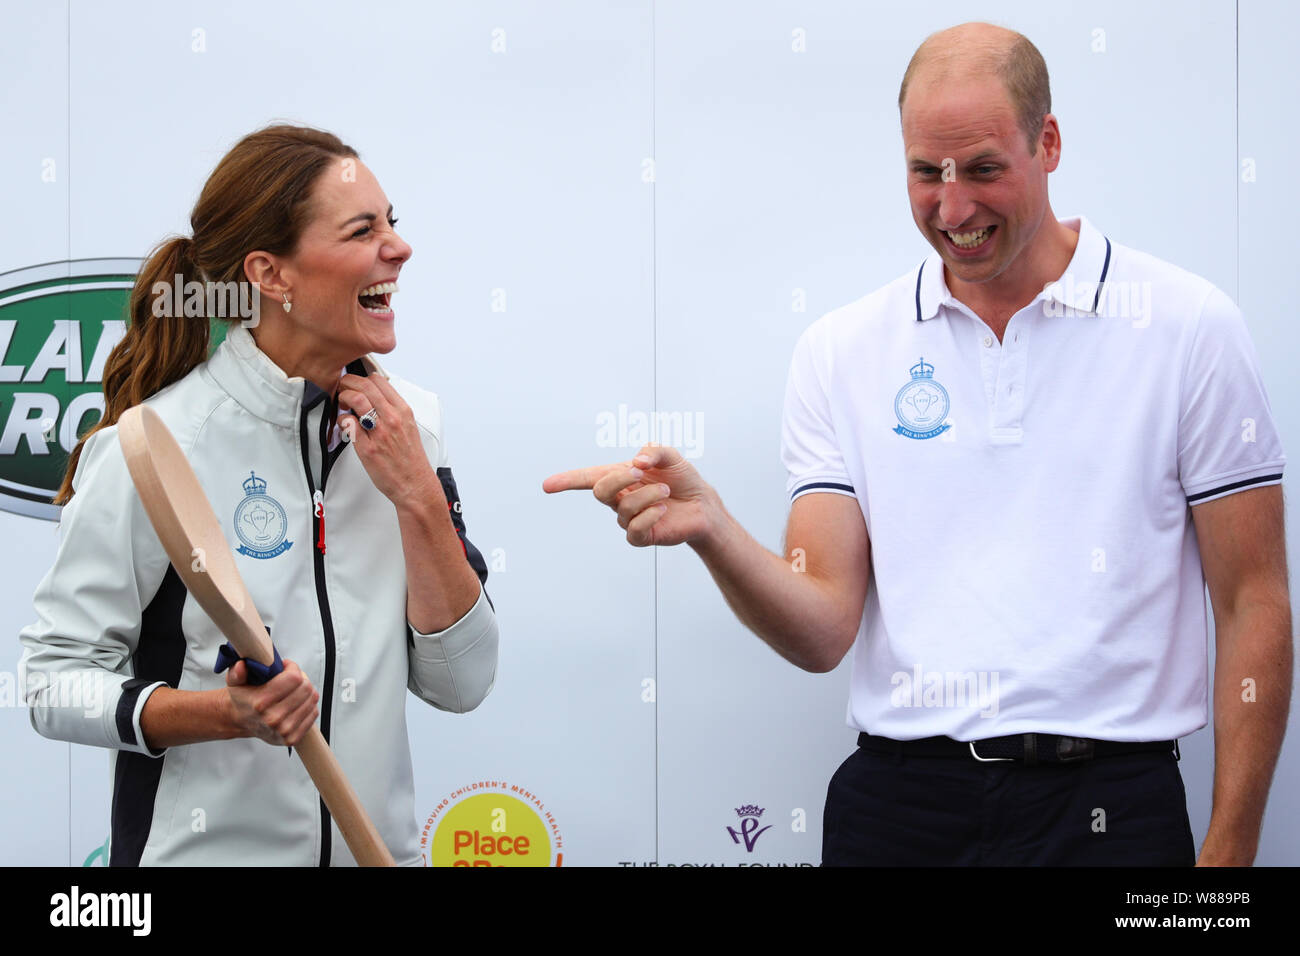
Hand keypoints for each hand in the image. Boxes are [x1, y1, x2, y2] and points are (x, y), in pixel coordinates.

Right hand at [224, 658, 319, 746]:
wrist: (241, 721)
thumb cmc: (243, 699)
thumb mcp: (235, 682)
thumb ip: (237, 672)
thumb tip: (241, 666)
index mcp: (260, 703)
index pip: (294, 678)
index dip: (292, 667)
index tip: (286, 666)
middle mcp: (273, 718)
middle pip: (306, 687)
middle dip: (301, 678)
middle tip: (291, 678)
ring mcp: (284, 730)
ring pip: (312, 699)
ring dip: (306, 690)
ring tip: (294, 690)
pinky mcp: (292, 738)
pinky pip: (314, 713)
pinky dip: (309, 704)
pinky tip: (297, 702)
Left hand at [335, 372, 442, 510]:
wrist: (415, 484)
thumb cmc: (410, 459)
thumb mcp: (408, 427)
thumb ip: (393, 411)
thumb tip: (374, 398)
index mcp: (403, 411)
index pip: (379, 380)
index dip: (363, 377)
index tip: (356, 382)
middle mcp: (392, 419)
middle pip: (365, 385)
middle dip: (348, 382)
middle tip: (343, 387)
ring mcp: (379, 433)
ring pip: (355, 399)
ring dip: (343, 397)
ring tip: (341, 403)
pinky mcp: (367, 448)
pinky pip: (348, 424)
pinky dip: (342, 420)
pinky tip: (345, 424)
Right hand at [542, 443, 716, 546]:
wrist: (703, 505)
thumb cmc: (682, 479)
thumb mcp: (671, 456)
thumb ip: (654, 451)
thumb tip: (637, 461)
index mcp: (619, 477)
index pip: (586, 478)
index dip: (566, 481)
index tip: (546, 485)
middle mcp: (619, 498)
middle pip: (600, 490)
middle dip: (619, 478)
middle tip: (640, 471)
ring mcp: (628, 519)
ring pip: (623, 507)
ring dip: (648, 494)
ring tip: (666, 490)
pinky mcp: (641, 536)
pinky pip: (635, 528)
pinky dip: (650, 514)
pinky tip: (664, 508)